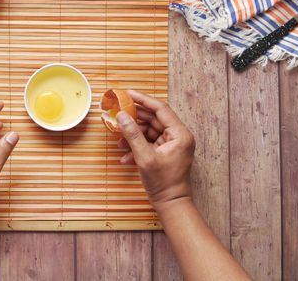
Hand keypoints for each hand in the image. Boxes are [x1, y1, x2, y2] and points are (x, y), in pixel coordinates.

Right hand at [117, 90, 194, 206]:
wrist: (170, 204)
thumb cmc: (163, 183)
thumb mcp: (144, 157)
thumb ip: (132, 134)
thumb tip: (122, 116)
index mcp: (180, 134)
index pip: (160, 109)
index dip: (143, 100)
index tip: (128, 93)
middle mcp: (178, 136)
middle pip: (153, 118)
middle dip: (134, 118)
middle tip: (118, 113)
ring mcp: (171, 144)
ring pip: (149, 131)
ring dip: (133, 135)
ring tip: (118, 139)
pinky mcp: (164, 152)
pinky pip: (148, 142)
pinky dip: (136, 146)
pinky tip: (124, 156)